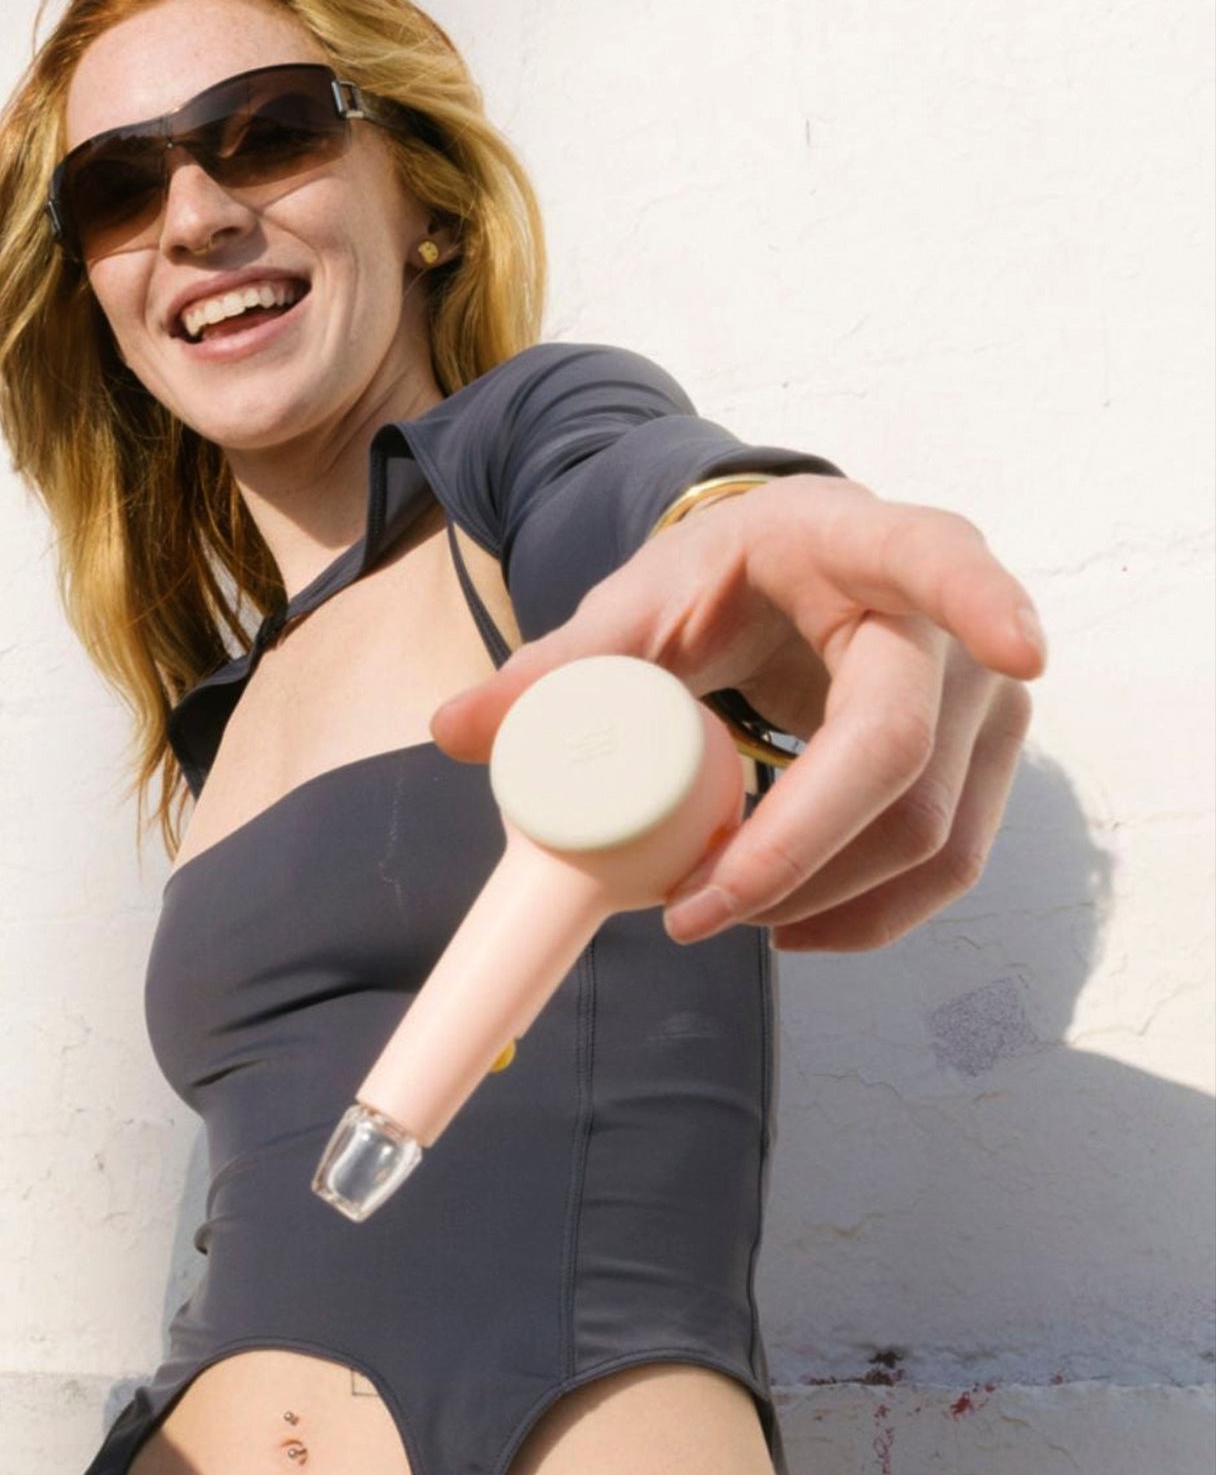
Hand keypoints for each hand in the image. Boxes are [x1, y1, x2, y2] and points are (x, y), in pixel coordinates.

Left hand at [429, 477, 1044, 952]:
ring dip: (824, 897)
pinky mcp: (980, 768)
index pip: (939, 562)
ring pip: (934, 834)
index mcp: (862, 545)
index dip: (983, 602)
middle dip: (797, 850)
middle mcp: (947, 625)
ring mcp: (982, 702)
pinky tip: (789, 929)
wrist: (784, 582)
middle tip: (694, 908)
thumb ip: (558, 667)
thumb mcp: (641, 603)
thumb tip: (453, 729)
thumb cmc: (722, 579)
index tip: (1021, 650)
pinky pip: (946, 864)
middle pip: (906, 756)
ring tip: (716, 913)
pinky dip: (865, 912)